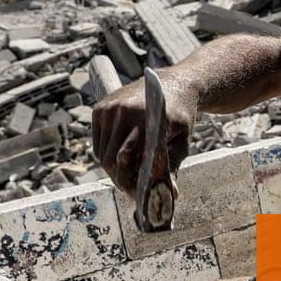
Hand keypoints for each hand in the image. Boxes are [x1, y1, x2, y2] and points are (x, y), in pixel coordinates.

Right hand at [92, 71, 196, 197]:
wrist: (174, 85)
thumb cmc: (180, 116)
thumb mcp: (182, 141)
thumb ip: (172, 167)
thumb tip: (170, 195)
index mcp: (145, 118)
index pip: (126, 157)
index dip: (129, 180)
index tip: (137, 195)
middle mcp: (123, 110)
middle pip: (110, 159)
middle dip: (120, 179)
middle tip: (132, 191)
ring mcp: (109, 108)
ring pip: (101, 153)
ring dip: (113, 168)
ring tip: (130, 175)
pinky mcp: (100, 108)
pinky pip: (98, 143)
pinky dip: (107, 154)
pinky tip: (122, 158)